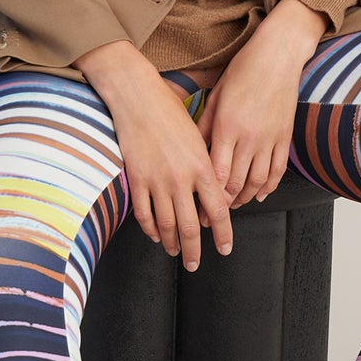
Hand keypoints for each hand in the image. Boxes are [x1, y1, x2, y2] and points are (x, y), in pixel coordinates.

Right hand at [80, 49, 236, 270]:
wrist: (138, 97)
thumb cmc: (170, 111)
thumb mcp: (199, 138)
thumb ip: (206, 167)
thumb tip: (213, 194)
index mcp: (203, 167)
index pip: (218, 210)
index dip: (223, 234)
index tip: (224, 248)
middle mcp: (181, 178)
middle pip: (191, 226)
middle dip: (193, 251)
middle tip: (195, 264)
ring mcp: (157, 181)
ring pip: (166, 225)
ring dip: (171, 243)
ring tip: (174, 252)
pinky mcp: (136, 179)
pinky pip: (143, 214)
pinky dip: (150, 228)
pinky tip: (154, 234)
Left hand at [193, 2, 324, 206]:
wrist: (278, 56)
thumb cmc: (243, 70)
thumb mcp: (215, 96)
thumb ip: (203, 126)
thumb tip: (192, 151)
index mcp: (227, 127)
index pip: (216, 173)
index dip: (208, 197)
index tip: (199, 209)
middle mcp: (249, 137)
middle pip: (236, 183)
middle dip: (223, 205)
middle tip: (212, 217)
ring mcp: (269, 139)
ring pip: (258, 181)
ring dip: (245, 198)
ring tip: (234, 206)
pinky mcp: (284, 137)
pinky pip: (278, 170)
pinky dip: (269, 186)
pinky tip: (260, 194)